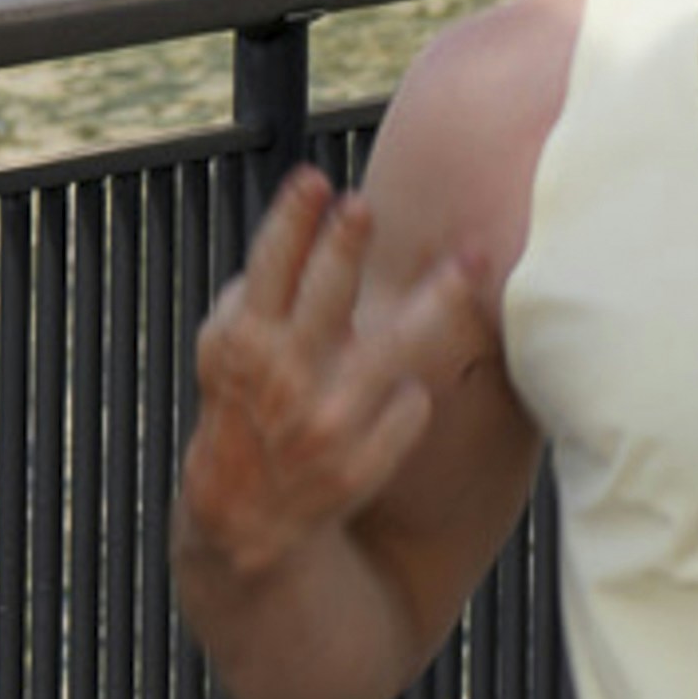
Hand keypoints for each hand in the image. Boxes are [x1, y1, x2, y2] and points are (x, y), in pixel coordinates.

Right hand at [179, 166, 483, 590]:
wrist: (246, 518)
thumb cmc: (243, 412)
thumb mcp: (224, 351)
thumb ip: (253, 293)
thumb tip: (301, 223)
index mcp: (245, 344)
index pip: (269, 268)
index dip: (292, 222)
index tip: (314, 180)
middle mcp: (286, 380)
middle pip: (327, 295)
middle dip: (346, 245)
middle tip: (368, 204)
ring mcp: (327, 422)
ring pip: (395, 347)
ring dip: (437, 301)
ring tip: (473, 262)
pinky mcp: (363, 464)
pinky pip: (410, 407)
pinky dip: (407, 399)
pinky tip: (394, 403)